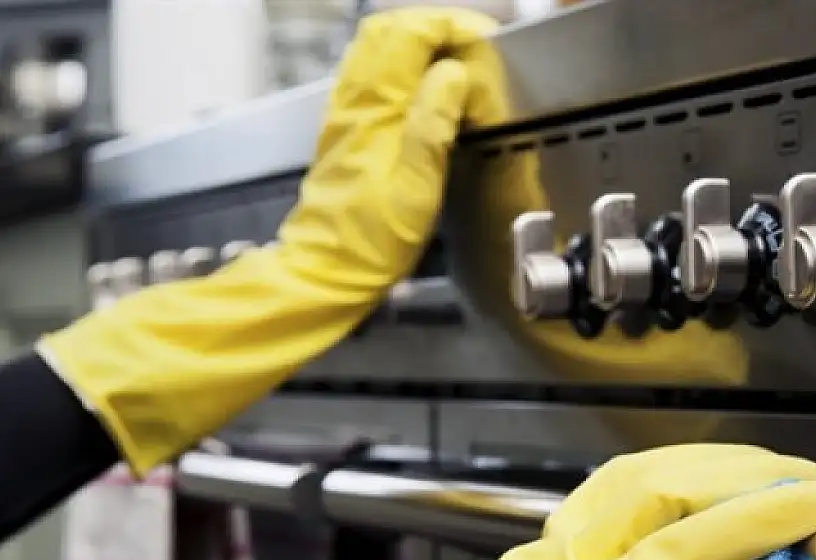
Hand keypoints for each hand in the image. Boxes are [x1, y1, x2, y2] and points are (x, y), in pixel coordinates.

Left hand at [39, 7, 500, 472]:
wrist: (326, 271)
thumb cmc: (370, 240)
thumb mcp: (417, 186)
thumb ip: (434, 124)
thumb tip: (454, 74)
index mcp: (374, 110)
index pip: (408, 34)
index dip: (450, 26)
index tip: (485, 41)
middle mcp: (355, 104)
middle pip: (388, 30)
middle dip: (435, 26)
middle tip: (474, 44)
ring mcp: (348, 116)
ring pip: (377, 49)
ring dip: (418, 43)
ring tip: (457, 61)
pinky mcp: (349, 133)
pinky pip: (373, 77)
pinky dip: (403, 67)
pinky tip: (426, 89)